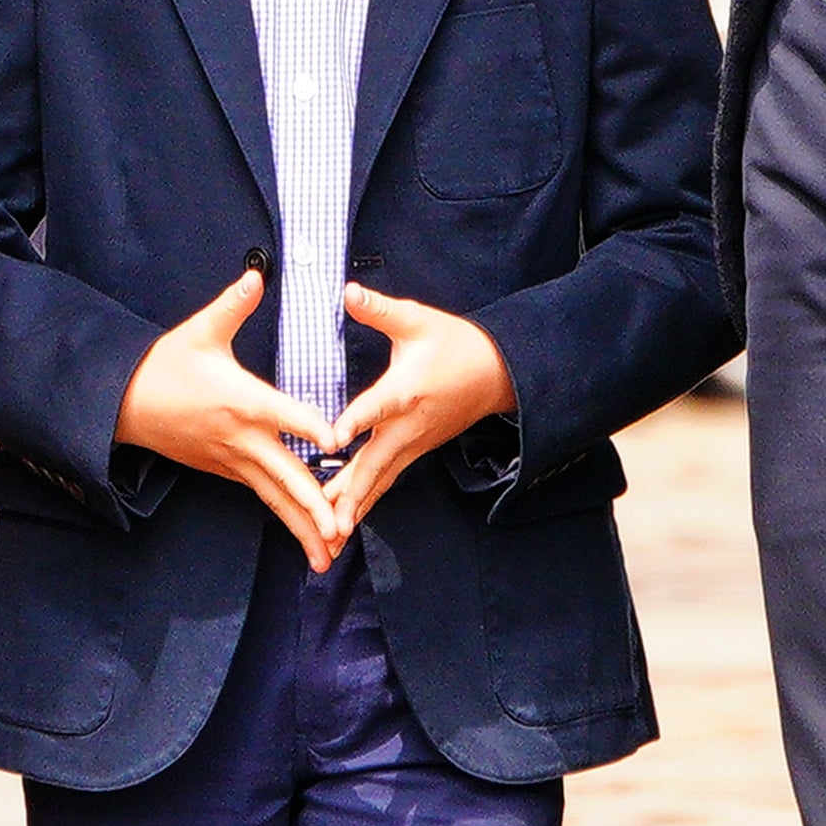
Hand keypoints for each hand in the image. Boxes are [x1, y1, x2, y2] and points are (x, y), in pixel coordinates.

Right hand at [114, 267, 340, 568]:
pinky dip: (285, 517)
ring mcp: (233, 460)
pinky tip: (308, 537)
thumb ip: (233, 305)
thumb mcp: (199, 331)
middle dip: (315, 506)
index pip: (284, 414)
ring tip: (328, 559)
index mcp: (242, 401)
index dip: (311, 426)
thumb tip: (256, 274)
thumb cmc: (164, 364)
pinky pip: (262, 496)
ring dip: (302, 528)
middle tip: (342, 529)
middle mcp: (242, 438)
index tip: (338, 444)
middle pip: (285, 476)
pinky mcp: (226, 471)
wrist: (124, 403)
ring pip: (275, 498)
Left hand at [319, 284, 515, 540]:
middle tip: (328, 521)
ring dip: (355, 506)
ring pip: (380, 480)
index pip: (376, 407)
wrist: (497, 373)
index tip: (334, 439)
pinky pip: (387, 479)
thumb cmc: (455, 343)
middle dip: (350, 493)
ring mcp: (413, 443)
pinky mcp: (415, 451)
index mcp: (406, 390)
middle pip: (375, 463)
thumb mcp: (418, 320)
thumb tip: (348, 291)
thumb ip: (380, 310)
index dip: (355, 420)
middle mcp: (408, 425)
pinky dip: (367, 500)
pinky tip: (346, 519)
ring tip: (330, 534)